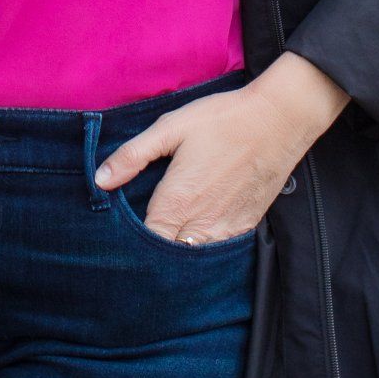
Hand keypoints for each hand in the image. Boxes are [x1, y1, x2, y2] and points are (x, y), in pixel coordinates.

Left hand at [94, 55, 349, 242]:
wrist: (278, 120)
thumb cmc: (222, 119)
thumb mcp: (170, 128)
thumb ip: (132, 156)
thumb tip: (100, 180)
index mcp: (177, 202)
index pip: (146, 244)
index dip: (131, 245)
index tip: (120, 238)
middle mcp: (201, 224)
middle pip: (169, 256)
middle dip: (154, 253)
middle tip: (140, 244)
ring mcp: (226, 228)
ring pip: (195, 257)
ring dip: (179, 252)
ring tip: (166, 242)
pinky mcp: (246, 226)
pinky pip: (219, 249)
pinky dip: (205, 248)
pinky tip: (196, 234)